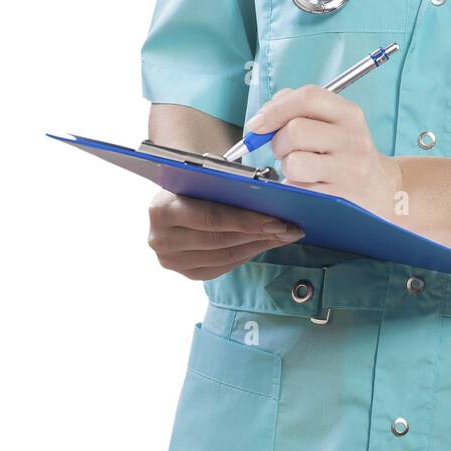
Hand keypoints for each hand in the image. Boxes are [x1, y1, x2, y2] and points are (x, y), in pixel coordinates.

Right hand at [147, 191, 304, 280]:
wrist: (175, 195)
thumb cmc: (196, 182)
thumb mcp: (205, 177)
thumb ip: (228, 187)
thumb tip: (271, 198)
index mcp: (162, 208)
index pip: (211, 218)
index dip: (247, 221)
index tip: (278, 220)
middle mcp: (160, 239)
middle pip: (220, 240)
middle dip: (259, 234)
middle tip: (290, 230)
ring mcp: (171, 260)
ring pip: (225, 256)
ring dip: (259, 246)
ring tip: (285, 236)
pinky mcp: (186, 272)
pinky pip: (223, 267)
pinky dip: (248, 254)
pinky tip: (265, 243)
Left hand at [245, 86, 405, 222]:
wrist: (381, 189)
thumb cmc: (344, 152)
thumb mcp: (334, 122)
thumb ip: (298, 109)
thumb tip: (262, 118)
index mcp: (349, 114)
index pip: (308, 98)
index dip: (275, 109)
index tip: (257, 124)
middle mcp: (353, 139)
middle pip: (295, 131)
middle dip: (278, 142)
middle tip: (284, 151)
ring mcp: (350, 170)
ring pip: (294, 162)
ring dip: (286, 167)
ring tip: (298, 168)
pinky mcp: (340, 197)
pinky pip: (299, 189)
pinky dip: (294, 187)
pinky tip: (307, 185)